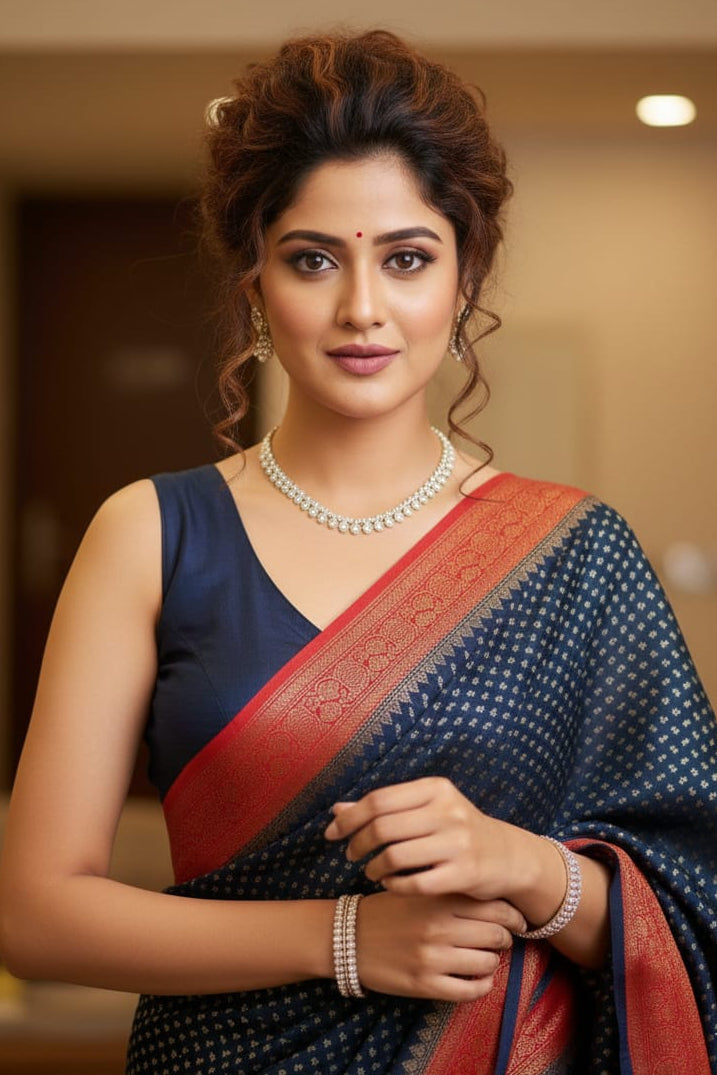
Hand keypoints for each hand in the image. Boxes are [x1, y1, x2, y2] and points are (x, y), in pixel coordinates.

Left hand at [325, 776, 521, 901]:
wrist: (506, 856)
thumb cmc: (456, 829)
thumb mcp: (425, 809)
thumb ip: (384, 808)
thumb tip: (336, 810)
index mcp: (435, 789)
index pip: (379, 799)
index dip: (350, 818)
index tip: (332, 833)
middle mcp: (448, 811)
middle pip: (383, 827)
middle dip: (357, 843)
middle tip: (350, 854)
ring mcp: (458, 843)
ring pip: (395, 856)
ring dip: (373, 867)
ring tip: (370, 871)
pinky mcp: (464, 874)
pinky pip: (415, 883)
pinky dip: (394, 885)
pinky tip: (389, 883)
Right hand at [356, 891, 523, 1001]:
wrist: (348, 936)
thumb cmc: (388, 909)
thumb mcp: (418, 887)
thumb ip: (451, 889)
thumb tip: (496, 898)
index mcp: (438, 897)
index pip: (495, 906)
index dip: (512, 915)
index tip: (515, 919)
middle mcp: (439, 926)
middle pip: (497, 935)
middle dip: (505, 938)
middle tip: (500, 938)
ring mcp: (432, 957)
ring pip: (488, 963)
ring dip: (492, 961)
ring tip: (485, 956)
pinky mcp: (424, 984)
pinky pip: (470, 990)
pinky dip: (482, 986)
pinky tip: (478, 979)